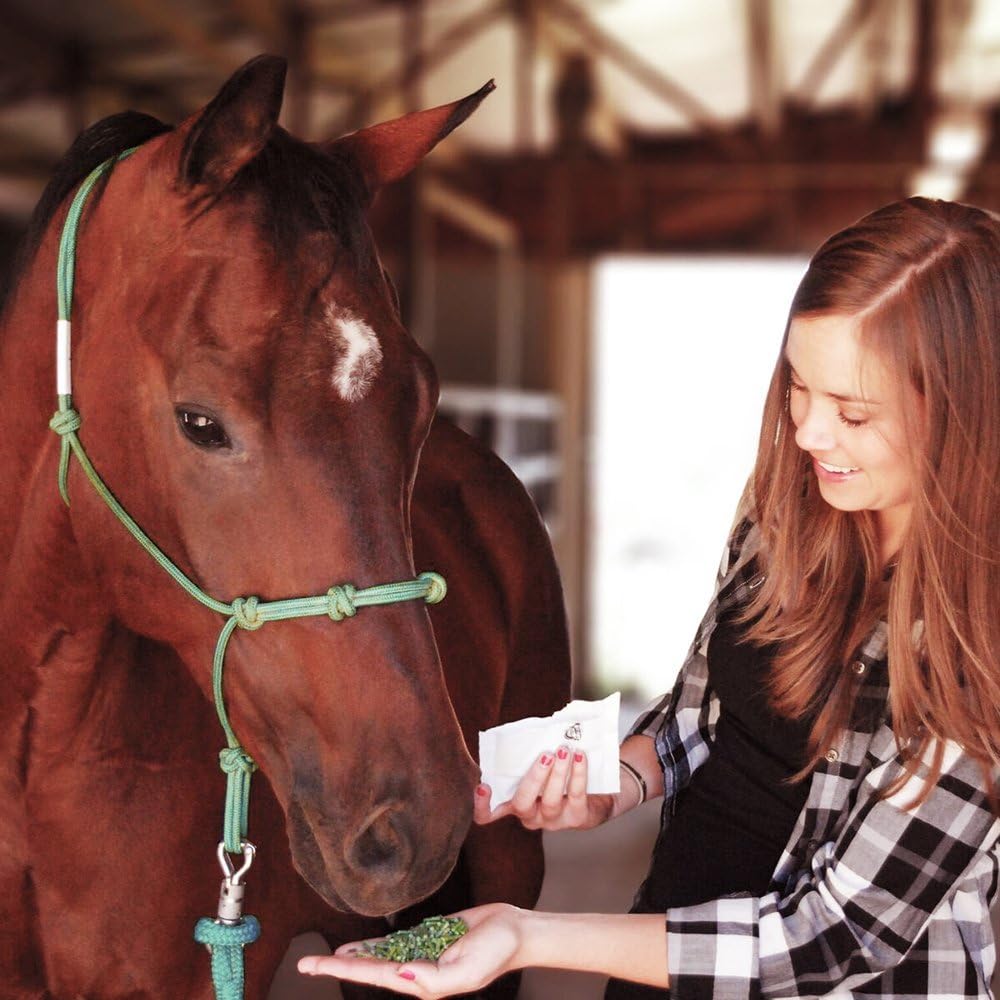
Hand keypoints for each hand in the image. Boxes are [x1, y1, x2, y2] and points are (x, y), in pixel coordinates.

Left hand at [297, 903, 523, 998]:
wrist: (516, 930)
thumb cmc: (495, 951)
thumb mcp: (467, 970)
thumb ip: (432, 978)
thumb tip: (399, 972)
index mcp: (423, 983)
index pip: (375, 976)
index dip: (344, 970)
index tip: (317, 965)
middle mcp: (418, 971)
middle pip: (370, 969)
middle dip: (339, 967)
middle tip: (306, 965)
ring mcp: (423, 954)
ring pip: (381, 956)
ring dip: (355, 957)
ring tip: (327, 957)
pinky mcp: (430, 937)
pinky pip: (398, 941)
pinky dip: (378, 943)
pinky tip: (363, 945)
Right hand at [473, 747, 615, 830]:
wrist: (596, 795)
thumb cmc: (558, 775)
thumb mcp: (540, 767)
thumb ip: (528, 755)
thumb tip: (531, 729)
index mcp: (514, 802)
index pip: (490, 814)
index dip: (482, 806)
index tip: (484, 786)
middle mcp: (531, 815)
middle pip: (522, 803)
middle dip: (533, 778)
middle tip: (545, 755)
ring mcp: (553, 820)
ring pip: (550, 800)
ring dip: (557, 773)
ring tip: (564, 751)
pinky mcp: (576, 818)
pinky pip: (575, 795)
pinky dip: (578, 774)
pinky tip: (579, 756)